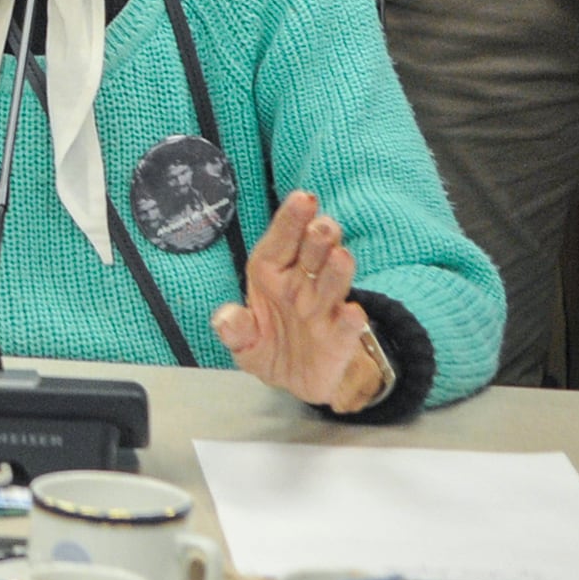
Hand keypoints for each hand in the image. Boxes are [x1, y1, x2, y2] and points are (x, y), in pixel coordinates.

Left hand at [211, 190, 382, 411]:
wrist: (296, 381)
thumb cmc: (269, 346)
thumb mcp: (243, 342)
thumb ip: (235, 329)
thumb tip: (226, 319)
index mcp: (271, 274)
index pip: (279, 242)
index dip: (290, 220)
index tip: (302, 198)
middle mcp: (300, 285)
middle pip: (311, 255)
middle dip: (317, 238)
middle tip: (324, 225)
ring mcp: (322, 310)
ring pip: (331, 283)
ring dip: (336, 270)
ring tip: (340, 256)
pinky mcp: (340, 338)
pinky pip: (347, 326)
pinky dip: (350, 320)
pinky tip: (352, 312)